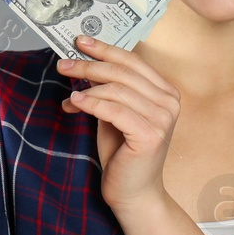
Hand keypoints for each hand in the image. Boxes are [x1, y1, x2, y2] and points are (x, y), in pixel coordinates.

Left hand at [56, 34, 182, 212]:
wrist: (133, 192)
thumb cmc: (123, 154)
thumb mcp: (115, 113)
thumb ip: (108, 90)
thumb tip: (83, 64)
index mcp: (166, 93)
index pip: (134, 61)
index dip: (106, 49)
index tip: (81, 42)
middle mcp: (170, 102)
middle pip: (124, 71)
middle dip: (90, 64)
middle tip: (63, 63)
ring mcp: (163, 119)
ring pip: (118, 89)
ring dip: (87, 86)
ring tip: (67, 91)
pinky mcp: (150, 135)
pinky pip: (114, 110)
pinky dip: (91, 104)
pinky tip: (75, 102)